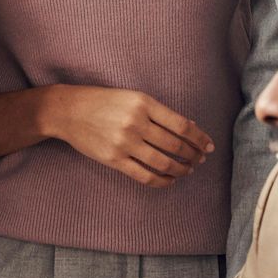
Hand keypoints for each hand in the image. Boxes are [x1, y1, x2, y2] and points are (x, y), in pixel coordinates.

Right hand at [43, 87, 213, 188]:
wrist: (68, 111)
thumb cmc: (102, 102)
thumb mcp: (132, 97)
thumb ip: (158, 112)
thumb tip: (189, 128)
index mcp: (143, 103)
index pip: (181, 125)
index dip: (199, 138)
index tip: (209, 145)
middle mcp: (136, 122)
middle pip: (175, 145)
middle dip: (193, 155)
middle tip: (201, 159)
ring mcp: (124, 143)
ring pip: (163, 162)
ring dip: (181, 169)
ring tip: (188, 169)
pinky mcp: (114, 159)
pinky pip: (144, 175)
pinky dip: (162, 180)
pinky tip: (169, 179)